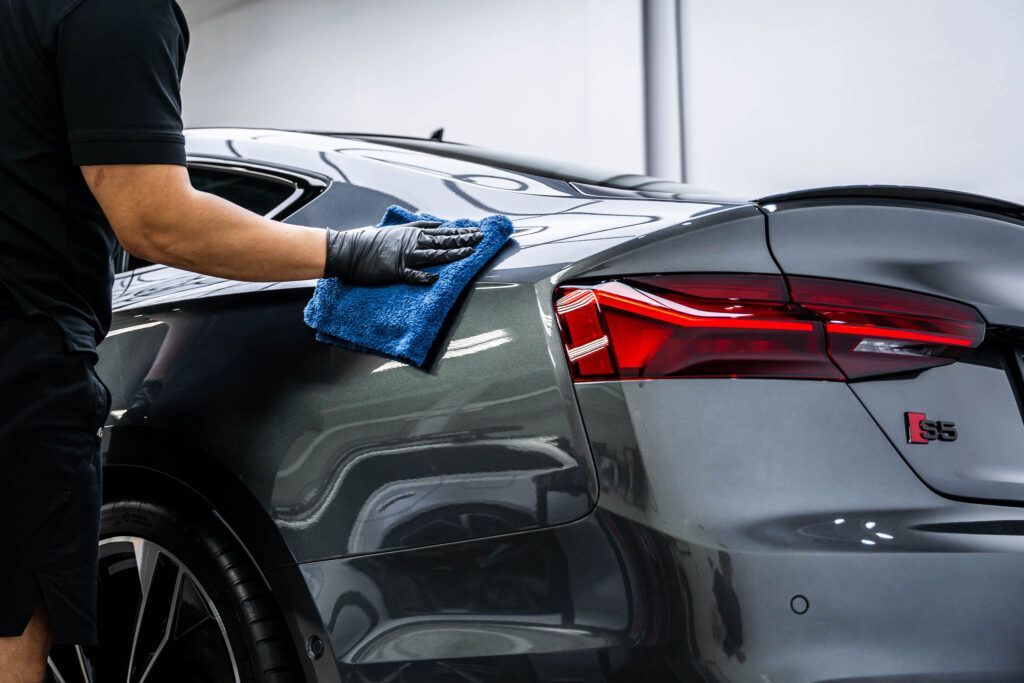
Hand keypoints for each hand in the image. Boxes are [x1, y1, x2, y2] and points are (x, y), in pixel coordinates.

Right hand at [324, 221, 482, 284]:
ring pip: (433, 255)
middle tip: (481, 239)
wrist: (350, 250)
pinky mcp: (395, 271)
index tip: (477, 232)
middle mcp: (412, 242)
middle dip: (464, 240)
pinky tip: (435, 278)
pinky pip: (412, 274)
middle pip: (443, 241)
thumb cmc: (372, 241)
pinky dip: (423, 276)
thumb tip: (437, 225)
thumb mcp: (398, 229)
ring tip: (469, 253)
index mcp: (413, 233)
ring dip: (452, 254)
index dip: (462, 233)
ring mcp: (404, 256)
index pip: (443, 232)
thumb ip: (418, 226)